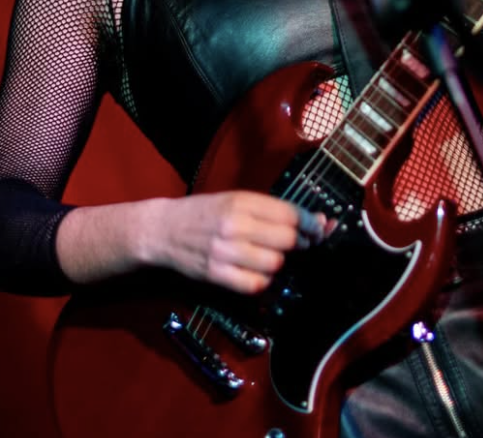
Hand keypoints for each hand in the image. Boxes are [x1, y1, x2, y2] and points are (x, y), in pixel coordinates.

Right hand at [149, 191, 325, 294]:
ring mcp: (224, 251)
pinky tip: (257, 272)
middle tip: (299, 243)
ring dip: (279, 262)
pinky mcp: (215, 274)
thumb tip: (313, 220)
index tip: (320, 227)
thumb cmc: (204, 212)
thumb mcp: (235, 199)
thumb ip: (270, 209)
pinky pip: (254, 284)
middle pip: (286, 240)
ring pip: (273, 264)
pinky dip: (262, 281)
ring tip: (271, 255)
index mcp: (241, 201)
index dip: (310, 223)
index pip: (289, 214)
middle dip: (299, 243)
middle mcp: (234, 225)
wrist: (163, 229)